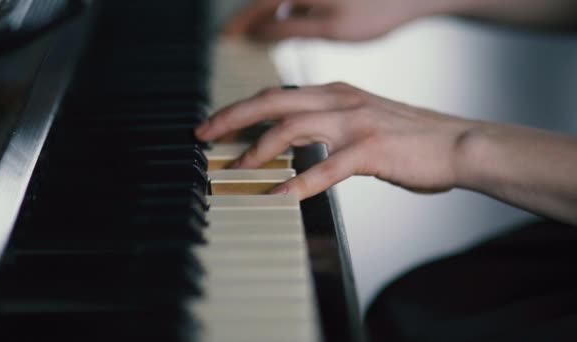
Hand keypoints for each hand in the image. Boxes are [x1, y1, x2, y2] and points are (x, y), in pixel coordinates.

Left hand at [195, 83, 475, 199]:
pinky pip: (326, 167)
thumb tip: (296, 141)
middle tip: (204, 135)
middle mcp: (341, 100)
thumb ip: (329, 125)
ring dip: (259, 148)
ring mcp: (355, 123)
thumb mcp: (363, 119)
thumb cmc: (411, 137)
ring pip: (292, 128)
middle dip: (233, 117)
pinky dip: (298, 182)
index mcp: (336, 93)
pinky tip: (279, 195)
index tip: (216, 123)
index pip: (277, 95)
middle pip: (273, 102)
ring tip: (238, 167)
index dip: (242, 108)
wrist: (459, 144)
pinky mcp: (371, 150)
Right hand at [224, 0, 446, 40]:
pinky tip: (287, 21)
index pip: (257, 4)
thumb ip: (289, 28)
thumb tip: (257, 32)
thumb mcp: (329, 27)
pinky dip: (285, 8)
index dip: (238, 24)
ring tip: (257, 35)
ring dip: (266, 13)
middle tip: (235, 39)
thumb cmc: (377, 10)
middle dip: (249, 19)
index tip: (224, 39)